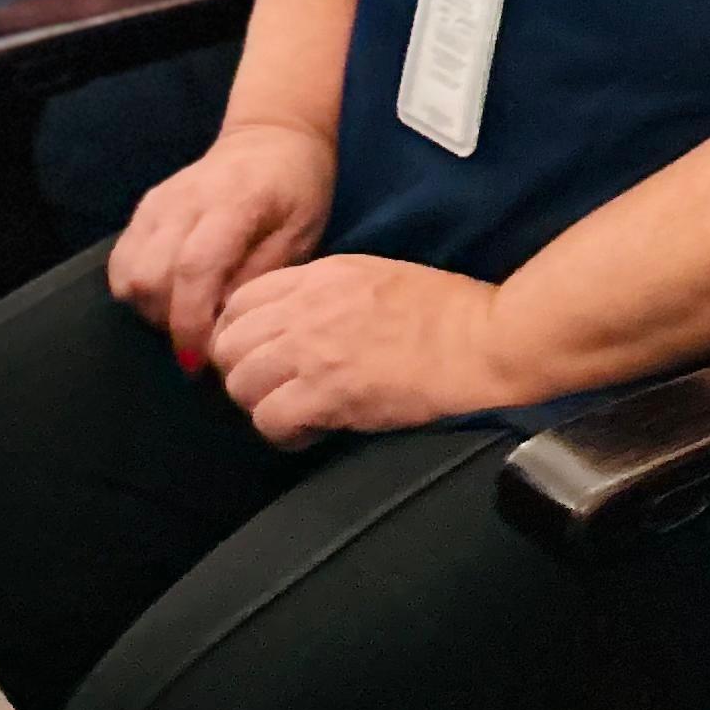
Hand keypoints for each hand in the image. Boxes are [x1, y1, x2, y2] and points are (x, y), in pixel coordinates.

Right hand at [110, 122, 336, 366]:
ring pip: (128, 273)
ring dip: (151, 308)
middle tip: (200, 336)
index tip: (199, 361)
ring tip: (187, 314)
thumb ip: (262, 275)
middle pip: (150, 277)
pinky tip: (169, 294)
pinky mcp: (144, 208)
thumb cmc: (298, 189)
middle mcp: (186, 199)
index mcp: (234, 201)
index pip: (194, 268)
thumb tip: (221, 323)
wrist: (273, 137)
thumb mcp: (302, 231)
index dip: (191, 322)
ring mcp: (159, 202)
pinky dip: (137, 290)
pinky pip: (121, 262)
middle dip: (169, 321)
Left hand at [208, 255, 522, 444]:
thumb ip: (325, 293)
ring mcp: (313, 351)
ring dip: (260, 404)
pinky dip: (284, 433)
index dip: (240, 333)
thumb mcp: (375, 276)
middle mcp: (306, 308)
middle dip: (242, 371)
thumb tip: (295, 323)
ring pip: (241, 385)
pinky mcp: (326, 393)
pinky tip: (310, 430)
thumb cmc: (445, 310)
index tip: (259, 353)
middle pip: (229, 345)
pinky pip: (269, 420)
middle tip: (272, 387)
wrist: (481, 339)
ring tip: (291, 411)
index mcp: (320, 275)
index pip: (240, 301)